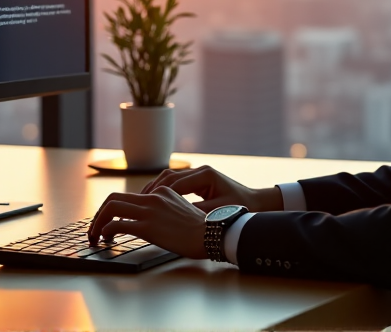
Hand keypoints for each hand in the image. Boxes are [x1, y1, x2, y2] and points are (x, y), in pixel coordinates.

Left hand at [87, 186, 208, 258]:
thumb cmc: (200, 229)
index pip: (130, 197)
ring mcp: (149, 211)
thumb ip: (164, 209)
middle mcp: (153, 197)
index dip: (115, 210)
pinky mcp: (147, 227)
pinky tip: (107, 239)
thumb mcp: (181, 210)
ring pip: (111, 208)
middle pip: (114, 198)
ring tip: (95, 236)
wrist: (210, 234)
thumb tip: (149, 220)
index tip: (110, 222)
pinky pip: (117, 225)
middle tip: (95, 229)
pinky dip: (106, 231)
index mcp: (162, 191)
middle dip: (99, 214)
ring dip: (98, 222)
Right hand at [141, 165, 282, 212]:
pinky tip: (154, 202)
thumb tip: (174, 219)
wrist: (255, 203)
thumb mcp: (216, 213)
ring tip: (140, 202)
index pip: (174, 183)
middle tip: (136, 203)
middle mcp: (199, 170)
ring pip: (168, 178)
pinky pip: (175, 182)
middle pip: (167, 177)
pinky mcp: (198, 180)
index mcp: (204, 175)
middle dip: (151, 190)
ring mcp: (198, 174)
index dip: (157, 195)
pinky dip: (163, 190)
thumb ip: (195, 213)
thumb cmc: (239, 209)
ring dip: (154, 189)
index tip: (144, 205)